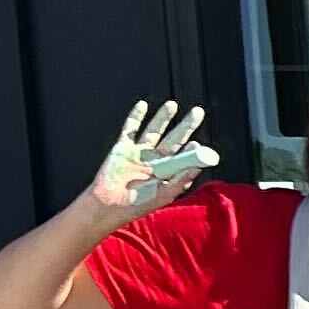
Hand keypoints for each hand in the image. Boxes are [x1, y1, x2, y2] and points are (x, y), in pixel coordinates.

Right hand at [89, 100, 213, 217]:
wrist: (110, 204)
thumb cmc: (137, 204)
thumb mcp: (164, 194)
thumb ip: (180, 181)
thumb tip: (197, 168)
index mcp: (168, 172)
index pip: (185, 156)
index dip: (193, 149)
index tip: (198, 144)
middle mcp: (156, 160)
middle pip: (174, 138)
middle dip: (186, 125)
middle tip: (198, 112)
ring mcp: (140, 152)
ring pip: (154, 130)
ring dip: (163, 117)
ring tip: (172, 105)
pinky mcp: (123, 148)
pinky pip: (130, 129)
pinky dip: (135, 117)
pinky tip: (143, 105)